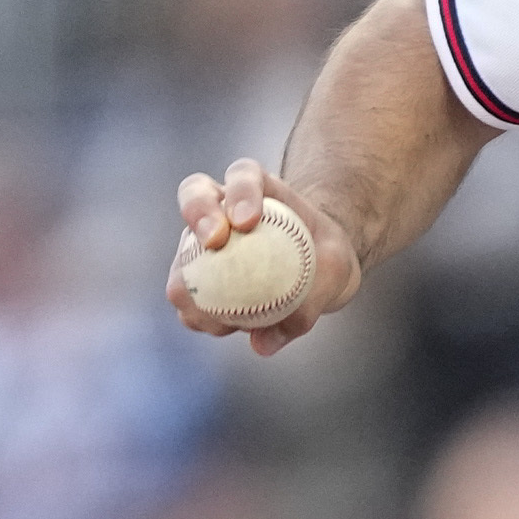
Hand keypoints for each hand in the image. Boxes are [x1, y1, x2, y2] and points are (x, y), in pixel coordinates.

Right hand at [169, 159, 352, 355]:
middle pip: (195, 195)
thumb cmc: (326, 256)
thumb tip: (262, 343)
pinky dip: (198, 314)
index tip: (247, 220)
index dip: (239, 191)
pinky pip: (187, 296)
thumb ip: (312, 297)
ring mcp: (203, 240)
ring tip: (220, 315)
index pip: (243, 175)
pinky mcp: (197, 275)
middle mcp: (222, 206)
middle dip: (198, 215)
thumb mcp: (336, 270)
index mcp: (259, 187)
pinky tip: (222, 327)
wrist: (315, 268)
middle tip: (215, 243)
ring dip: (192, 284)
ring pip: (182, 253)